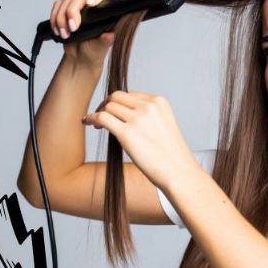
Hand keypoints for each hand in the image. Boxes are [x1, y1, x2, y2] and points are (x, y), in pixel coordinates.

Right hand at [50, 0, 115, 66]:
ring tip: (65, 35)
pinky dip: (54, 19)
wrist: (80, 57)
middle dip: (72, 11)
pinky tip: (58, 31)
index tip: (89, 4)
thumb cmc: (94, 50)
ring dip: (61, 18)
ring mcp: (78, 5)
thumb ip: (105, 40)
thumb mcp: (101, 47)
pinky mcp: (65, 9)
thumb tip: (110, 35)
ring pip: (66, 1)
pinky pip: (57, 7)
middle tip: (73, 28)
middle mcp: (92, 4)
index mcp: (105, 10)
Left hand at [82, 90, 199, 189]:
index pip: (131, 94)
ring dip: (98, 112)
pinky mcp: (127, 133)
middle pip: (116, 96)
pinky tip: (89, 123)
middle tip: (100, 116)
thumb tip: (122, 117)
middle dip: (106, 104)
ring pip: (108, 106)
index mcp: (159, 102)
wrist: (179, 172)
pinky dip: (92, 118)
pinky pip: (102, 118)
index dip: (119, 102)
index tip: (113, 112)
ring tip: (96, 124)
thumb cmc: (172, 156)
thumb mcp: (164, 126)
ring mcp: (138, 119)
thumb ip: (147, 116)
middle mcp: (149, 107)